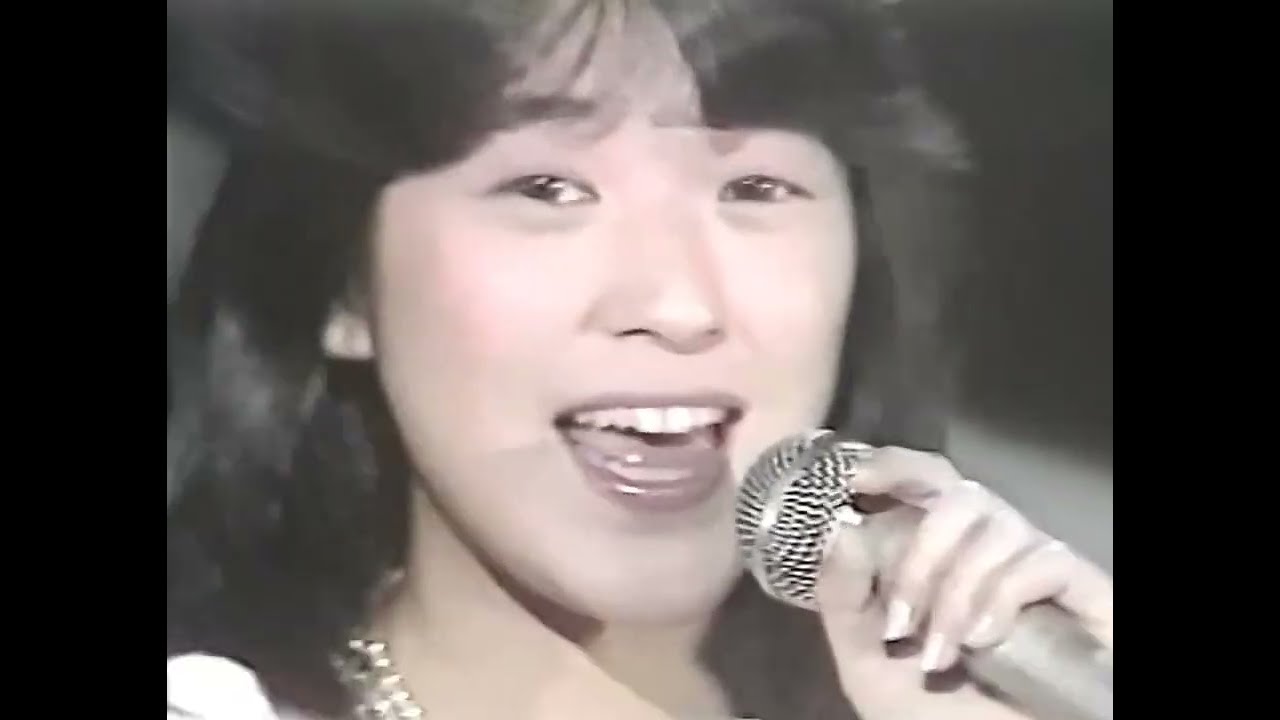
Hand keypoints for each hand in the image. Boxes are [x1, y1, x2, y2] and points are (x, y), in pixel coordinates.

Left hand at [814, 446, 1111, 719]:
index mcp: (939, 558)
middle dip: (918, 552)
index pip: (924, 482)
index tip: (858, 478)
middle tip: (899, 621)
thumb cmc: (939, 719)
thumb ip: (845, 603)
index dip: (894, 467)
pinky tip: (986, 639)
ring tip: (942, 655)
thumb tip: (841, 532)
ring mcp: (1037, 567)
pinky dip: (1002, 594)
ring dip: (956, 590)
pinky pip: (1042, 557)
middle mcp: (990, 551)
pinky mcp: (1083, 588)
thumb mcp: (871, 667)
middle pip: (960, 494)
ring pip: (997, 524)